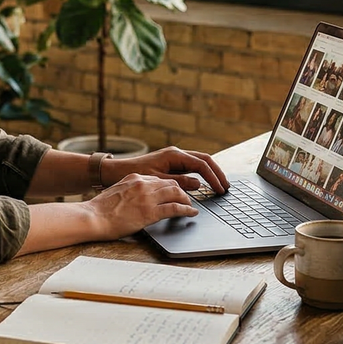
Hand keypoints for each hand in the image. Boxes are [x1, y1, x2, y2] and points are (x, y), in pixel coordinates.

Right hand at [85, 173, 197, 239]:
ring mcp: (147, 197)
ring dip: (186, 200)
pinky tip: (191, 213)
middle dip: (181, 191)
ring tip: (190, 206)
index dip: (169, 186)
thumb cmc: (99, 209)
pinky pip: (175, 208)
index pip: (158, 179)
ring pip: (176, 193)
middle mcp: (143, 184)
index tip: (174, 191)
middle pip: (170, 183)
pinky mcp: (150, 212)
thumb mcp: (116, 192)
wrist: (92, 217)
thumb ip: (129, 191)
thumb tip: (135, 198)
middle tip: (186, 199)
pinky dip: (186, 210)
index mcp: (134, 178)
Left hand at [103, 146, 229, 194]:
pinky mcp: (170, 163)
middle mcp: (175, 153)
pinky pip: (191, 167)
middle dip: (217, 173)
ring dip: (210, 173)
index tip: (220, 190)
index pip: (202, 164)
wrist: (115, 171)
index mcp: (174, 155)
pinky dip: (201, 174)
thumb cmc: (134, 175)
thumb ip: (179, 182)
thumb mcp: (158, 181)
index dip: (213, 177)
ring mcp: (173, 157)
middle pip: (204, 160)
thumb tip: (199, 184)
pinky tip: (206, 184)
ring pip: (199, 162)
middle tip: (226, 187)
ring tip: (220, 186)